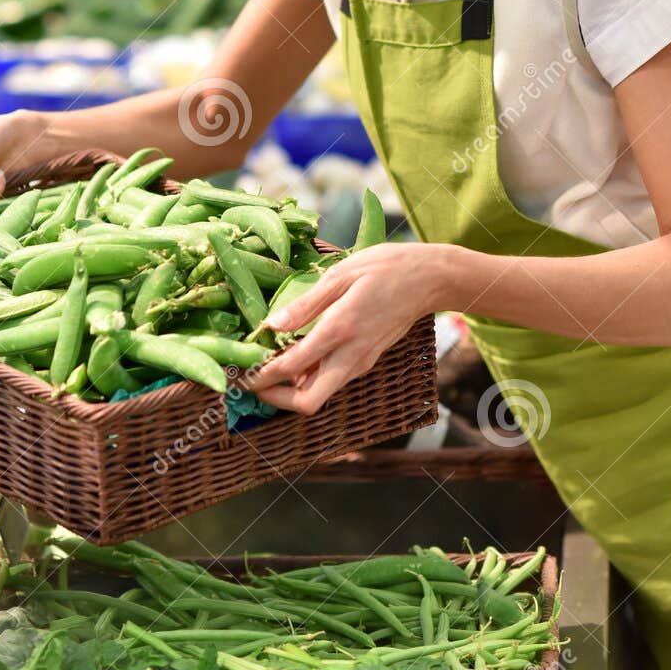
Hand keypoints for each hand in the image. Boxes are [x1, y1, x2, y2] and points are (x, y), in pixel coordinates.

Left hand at [249, 242, 451, 415]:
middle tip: (254, 382)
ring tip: (269, 367)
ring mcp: (361, 362)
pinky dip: (310, 378)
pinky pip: (332, 380)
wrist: (428, 279)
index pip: (292, 367)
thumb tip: (271, 325)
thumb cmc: (385, 267)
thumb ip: (305, 304)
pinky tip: (297, 357)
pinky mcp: (367, 361)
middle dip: (276, 399)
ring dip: (292, 389)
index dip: (262, 376)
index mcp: (340, 329)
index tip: (241, 373)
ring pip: (321, 394)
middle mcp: (351, 355)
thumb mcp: (341, 274)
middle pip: (308, 402)